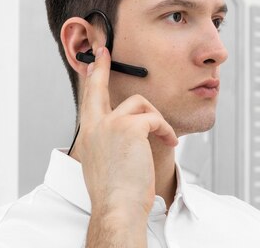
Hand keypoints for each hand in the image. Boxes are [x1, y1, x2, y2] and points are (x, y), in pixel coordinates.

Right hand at [71, 46, 177, 246]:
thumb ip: (112, 142)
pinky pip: (155, 118)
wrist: (118, 207)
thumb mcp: (106, 163)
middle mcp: (94, 126)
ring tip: (165, 137)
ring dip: (157, 119)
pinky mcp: (129, 127)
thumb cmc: (116, 192)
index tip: (94, 64)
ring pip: (140, 104)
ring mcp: (110, 124)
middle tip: (104, 51)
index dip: (92, 81)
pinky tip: (170, 142)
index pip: (89, 101)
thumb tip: (129, 131)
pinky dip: (166, 129)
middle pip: (98, 87)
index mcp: (88, 135)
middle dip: (102, 67)